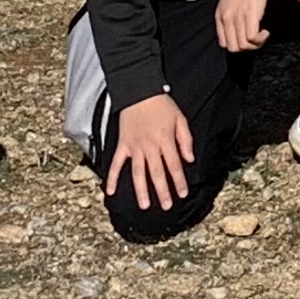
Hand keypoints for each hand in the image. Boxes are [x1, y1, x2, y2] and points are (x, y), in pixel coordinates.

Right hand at [105, 100, 194, 216]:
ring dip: (141, 190)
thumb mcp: (180, 119)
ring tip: (144, 206)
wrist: (139, 92)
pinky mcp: (122, 145)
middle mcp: (150, 146)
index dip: (179, 181)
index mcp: (165, 140)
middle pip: (156, 172)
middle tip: (166, 206)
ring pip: (137, 172)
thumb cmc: (162, 105)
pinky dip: (111, 177)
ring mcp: (134, 147)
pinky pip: (116, 163)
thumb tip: (189, 160)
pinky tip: (110, 192)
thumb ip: (185, 140)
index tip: (182, 194)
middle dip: (162, 191)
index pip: (174, 165)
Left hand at [216, 0, 276, 51]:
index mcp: (219, 14)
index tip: (248, 37)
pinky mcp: (250, 13)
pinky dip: (260, 39)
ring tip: (262, 34)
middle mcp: (226, 17)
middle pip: (233, 47)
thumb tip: (239, 25)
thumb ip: (231, 12)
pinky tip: (265, 31)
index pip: (224, 43)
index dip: (238, 44)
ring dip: (255, 44)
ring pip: (243, 45)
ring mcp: (237, 16)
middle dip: (247, 47)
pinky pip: (252, 38)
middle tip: (257, 37)